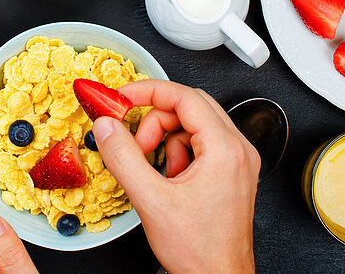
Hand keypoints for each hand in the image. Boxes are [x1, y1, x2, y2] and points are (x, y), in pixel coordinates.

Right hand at [94, 79, 258, 273]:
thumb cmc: (199, 251)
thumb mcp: (151, 201)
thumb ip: (124, 158)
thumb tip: (106, 127)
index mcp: (225, 150)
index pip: (185, 97)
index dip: (149, 92)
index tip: (123, 98)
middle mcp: (238, 150)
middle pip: (189, 107)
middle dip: (155, 121)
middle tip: (135, 142)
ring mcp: (237, 161)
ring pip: (193, 125)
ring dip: (166, 141)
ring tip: (159, 175)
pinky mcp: (231, 172)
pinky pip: (199, 144)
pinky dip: (178, 155)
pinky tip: (172, 182)